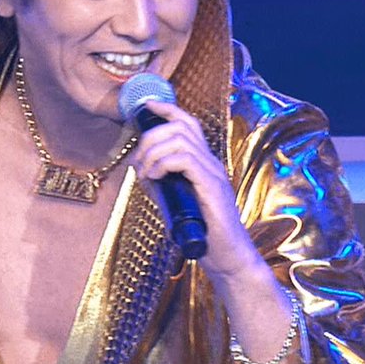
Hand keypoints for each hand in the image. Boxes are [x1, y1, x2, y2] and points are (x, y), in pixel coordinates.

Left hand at [130, 99, 261, 281]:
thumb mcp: (173, 201)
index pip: (188, 124)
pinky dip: (163, 163)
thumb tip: (139, 169)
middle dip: (151, 136)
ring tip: (146, 172)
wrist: (226, 256)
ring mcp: (213, 173)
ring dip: (153, 152)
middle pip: (180, 126)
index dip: (167, 109)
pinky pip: (185, 160)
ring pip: (180, 140)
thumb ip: (160, 182)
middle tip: (139, 161)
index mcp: (203, 162)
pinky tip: (154, 177)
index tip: (146, 107)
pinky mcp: (212, 187)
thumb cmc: (202, 231)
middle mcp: (210, 162)